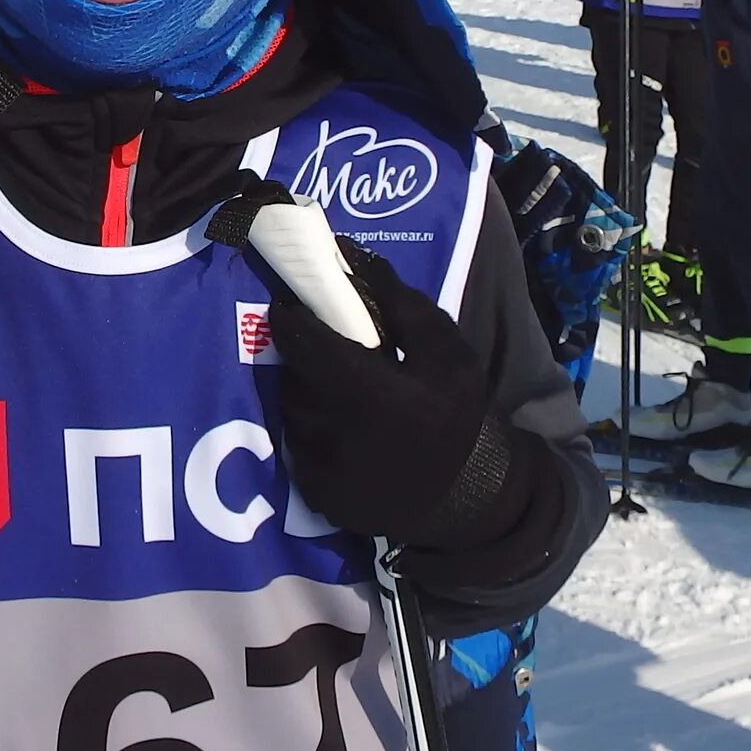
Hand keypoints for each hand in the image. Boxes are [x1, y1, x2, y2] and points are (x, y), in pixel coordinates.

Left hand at [266, 244, 537, 553]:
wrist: (464, 494)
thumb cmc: (456, 413)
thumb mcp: (446, 349)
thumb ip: (398, 302)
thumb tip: (348, 254)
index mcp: (373, 395)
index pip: (309, 347)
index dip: (291, 321)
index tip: (287, 303)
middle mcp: (339, 436)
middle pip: (294, 380)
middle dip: (301, 360)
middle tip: (318, 348)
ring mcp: (324, 471)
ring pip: (291, 415)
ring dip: (303, 394)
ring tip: (332, 387)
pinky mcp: (317, 496)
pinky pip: (296, 450)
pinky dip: (310, 432)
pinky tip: (339, 429)